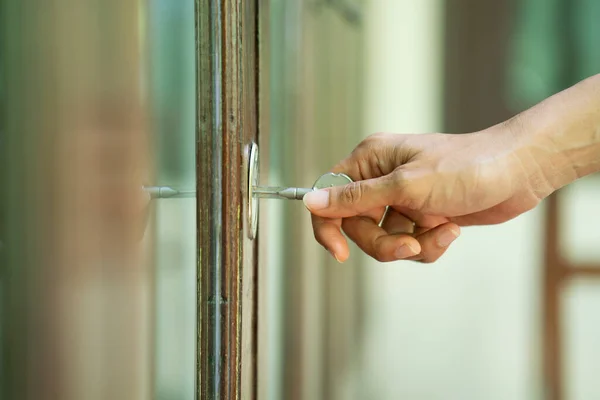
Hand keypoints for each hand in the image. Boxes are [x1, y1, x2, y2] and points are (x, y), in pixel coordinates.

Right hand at [303, 123, 551, 262]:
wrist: (519, 172)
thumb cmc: (467, 167)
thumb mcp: (406, 186)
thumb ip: (355, 198)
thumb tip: (309, 201)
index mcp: (370, 161)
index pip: (329, 196)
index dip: (328, 226)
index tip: (340, 254)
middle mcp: (382, 180)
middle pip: (357, 227)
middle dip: (384, 242)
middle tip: (409, 245)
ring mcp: (403, 200)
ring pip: (384, 240)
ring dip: (412, 245)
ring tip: (441, 232)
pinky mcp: (423, 216)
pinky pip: (410, 244)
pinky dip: (429, 244)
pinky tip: (451, 231)